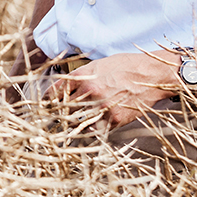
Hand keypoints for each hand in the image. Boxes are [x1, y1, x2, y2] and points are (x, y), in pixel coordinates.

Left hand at [46, 52, 176, 128]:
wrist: (152, 75)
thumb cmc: (127, 66)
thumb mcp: (99, 64)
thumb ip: (81, 76)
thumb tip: (66, 87)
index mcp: (83, 76)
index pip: (55, 91)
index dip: (47, 100)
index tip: (44, 105)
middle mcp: (89, 92)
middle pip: (64, 109)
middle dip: (58, 114)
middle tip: (53, 119)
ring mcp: (102, 107)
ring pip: (78, 122)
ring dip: (72, 124)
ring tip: (67, 127)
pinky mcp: (114, 120)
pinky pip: (95, 130)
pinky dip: (89, 131)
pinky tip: (87, 130)